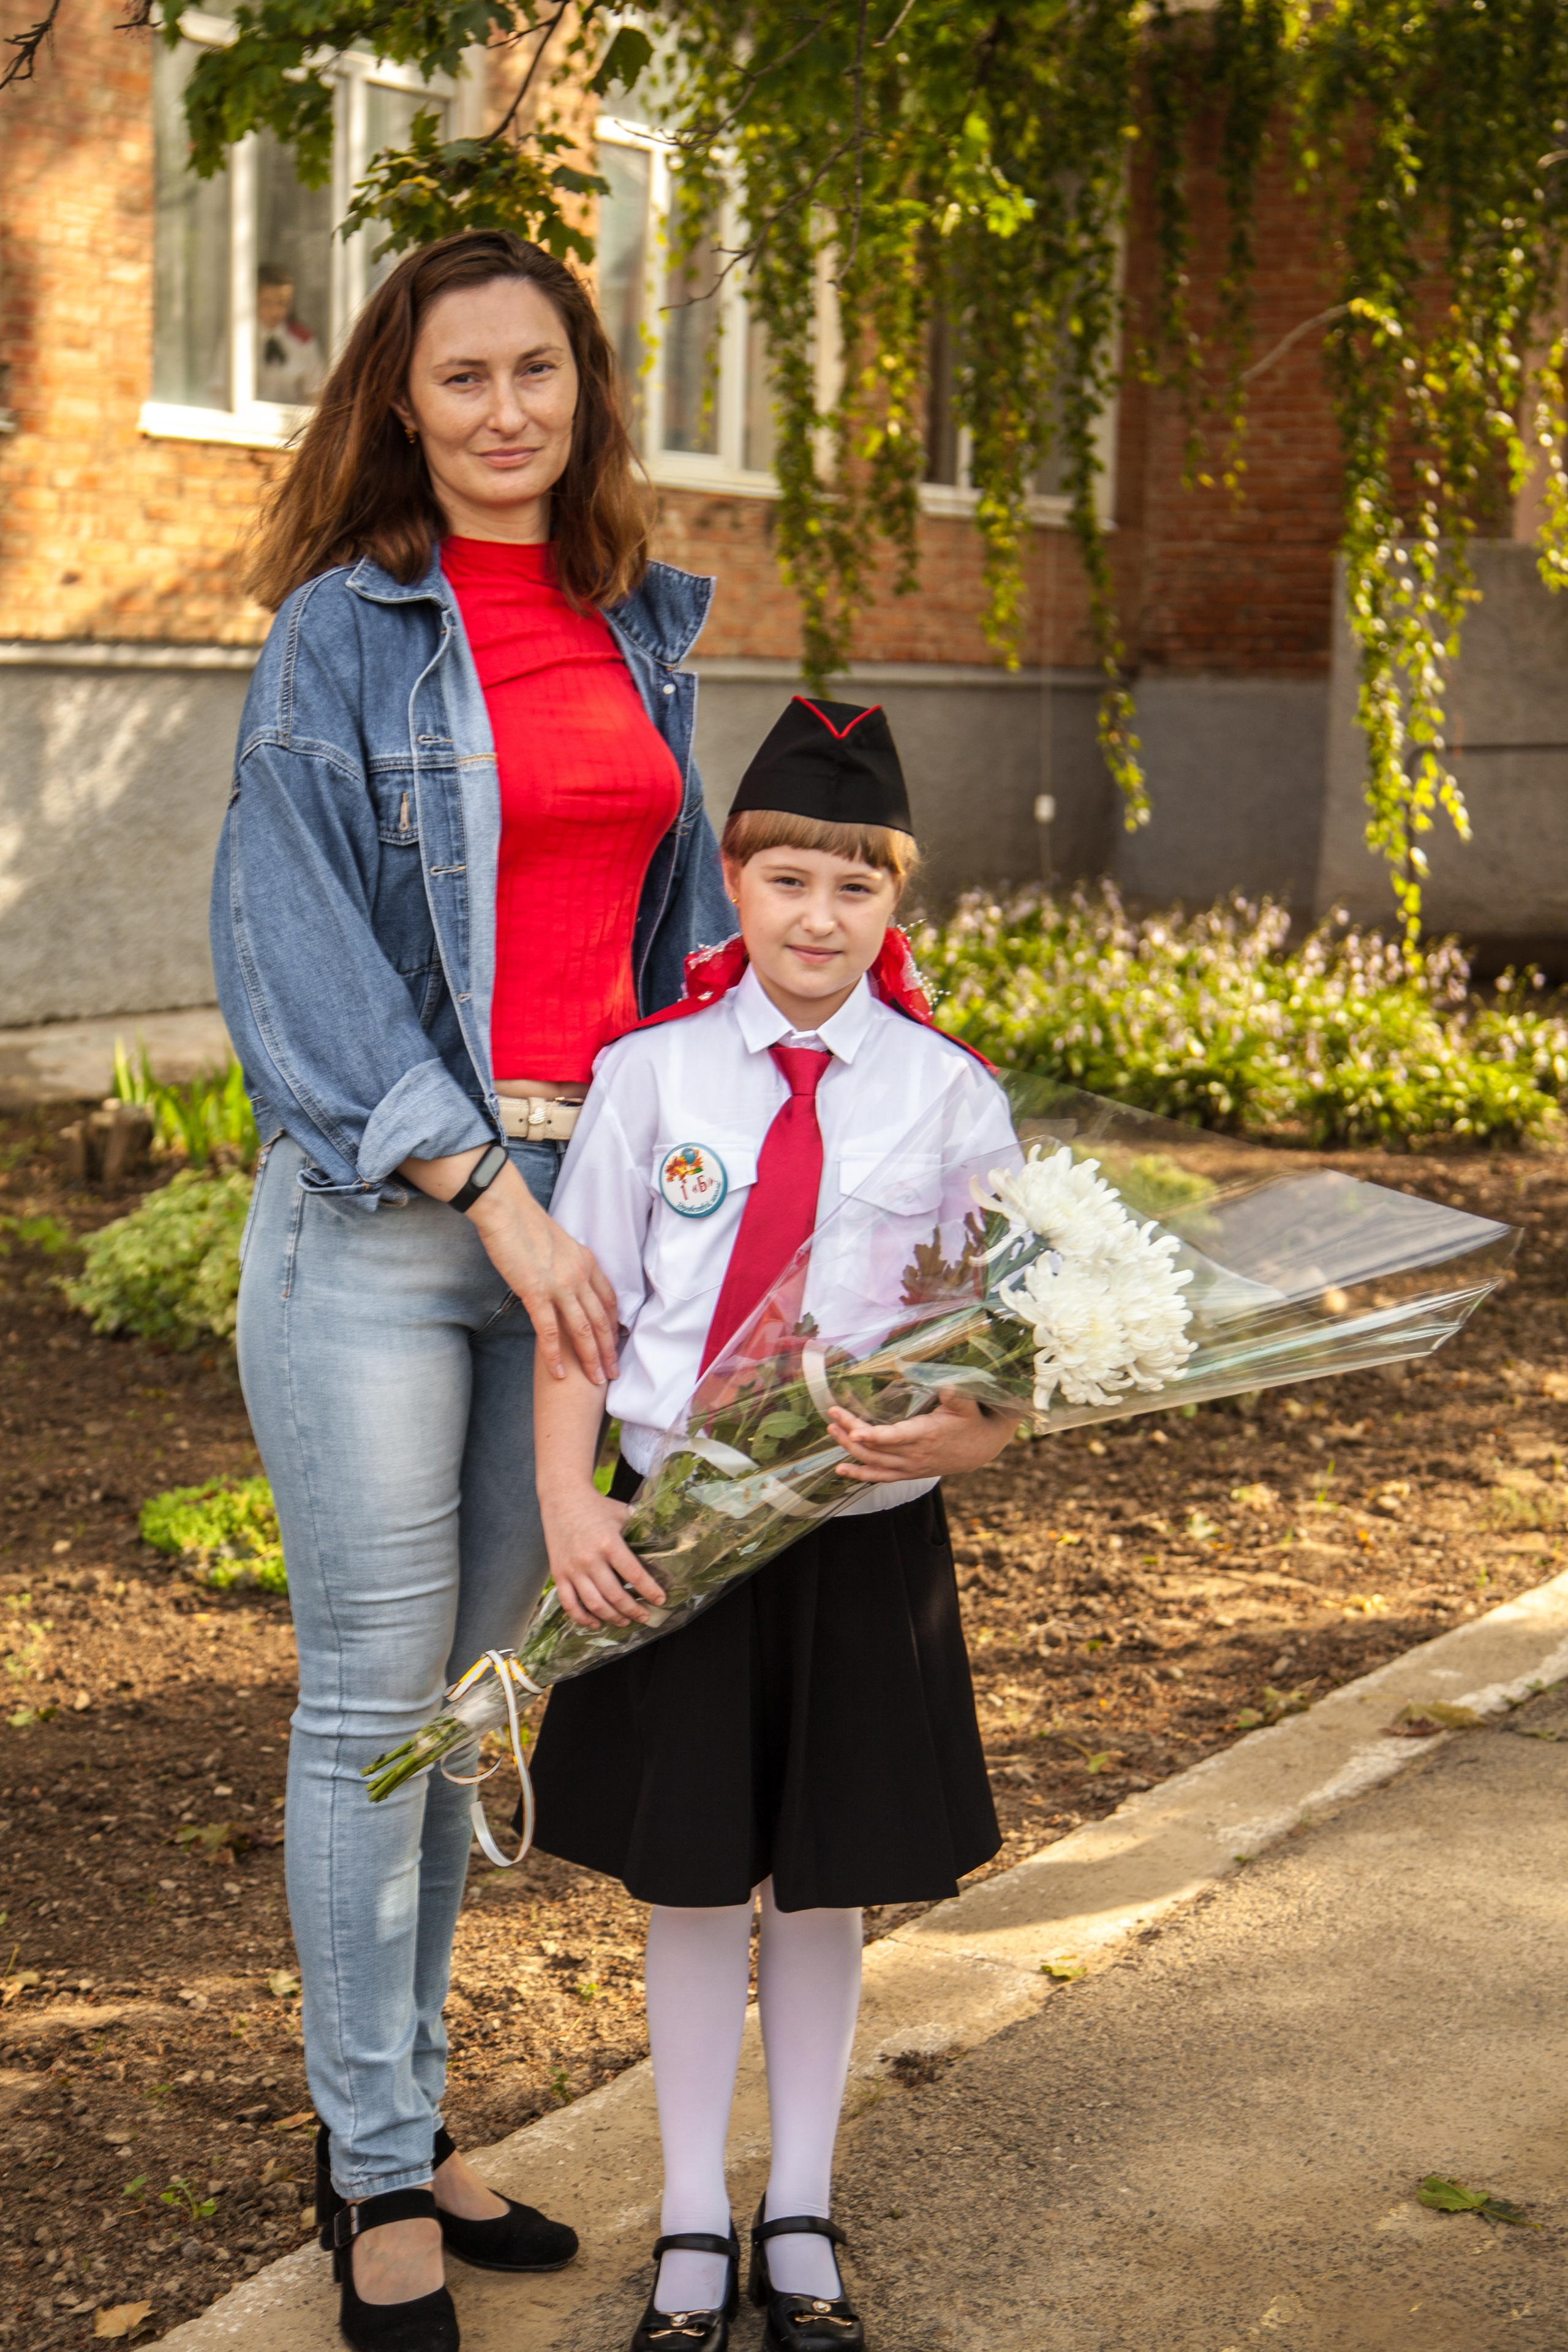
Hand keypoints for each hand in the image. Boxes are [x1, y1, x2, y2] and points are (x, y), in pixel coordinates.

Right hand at [467, 1167, 619, 1384]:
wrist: (507, 1209)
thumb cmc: (526, 1222)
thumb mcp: (558, 1242)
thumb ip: (566, 1262)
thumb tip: (564, 1275)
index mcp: (586, 1262)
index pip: (608, 1299)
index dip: (614, 1323)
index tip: (617, 1342)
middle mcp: (579, 1275)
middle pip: (601, 1320)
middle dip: (609, 1350)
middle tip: (614, 1374)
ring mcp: (559, 1286)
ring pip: (583, 1330)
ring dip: (591, 1359)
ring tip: (596, 1381)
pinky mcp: (535, 1293)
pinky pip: (550, 1331)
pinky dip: (556, 1355)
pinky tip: (559, 1373)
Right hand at [540, 1485, 665, 1626]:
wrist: (562, 1498)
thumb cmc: (597, 1506)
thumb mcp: (622, 1513)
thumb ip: (640, 1530)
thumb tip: (663, 1544)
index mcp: (609, 1543)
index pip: (634, 1574)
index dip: (650, 1591)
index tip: (661, 1600)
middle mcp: (590, 1559)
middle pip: (615, 1595)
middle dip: (634, 1610)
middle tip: (645, 1616)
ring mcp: (573, 1569)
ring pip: (594, 1604)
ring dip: (613, 1617)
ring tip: (625, 1621)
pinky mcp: (559, 1574)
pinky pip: (569, 1604)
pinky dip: (583, 1618)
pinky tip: (596, 1622)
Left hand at [825, 1390, 1015, 1483]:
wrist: (980, 1449)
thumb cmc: (971, 1422)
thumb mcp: (968, 1405)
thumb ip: (957, 1395)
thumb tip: (946, 1384)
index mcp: (926, 1434)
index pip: (894, 1437)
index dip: (872, 1435)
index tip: (852, 1430)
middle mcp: (914, 1454)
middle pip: (875, 1448)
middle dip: (850, 1432)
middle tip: (832, 1415)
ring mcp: (910, 1467)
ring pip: (873, 1462)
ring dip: (849, 1448)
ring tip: (832, 1430)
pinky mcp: (908, 1474)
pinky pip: (880, 1478)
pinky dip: (860, 1474)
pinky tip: (841, 1469)